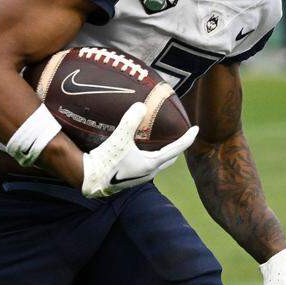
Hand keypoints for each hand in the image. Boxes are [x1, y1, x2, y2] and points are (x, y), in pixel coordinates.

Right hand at [80, 102, 198, 196]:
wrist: (89, 179)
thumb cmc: (106, 161)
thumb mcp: (119, 138)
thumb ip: (131, 121)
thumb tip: (141, 105)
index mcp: (152, 164)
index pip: (177, 149)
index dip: (188, 138)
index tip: (196, 129)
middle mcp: (149, 172)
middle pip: (170, 158)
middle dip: (178, 147)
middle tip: (181, 134)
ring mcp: (140, 177)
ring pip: (159, 163)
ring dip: (164, 152)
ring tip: (162, 140)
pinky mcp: (131, 178)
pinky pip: (147, 165)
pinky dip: (151, 156)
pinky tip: (142, 150)